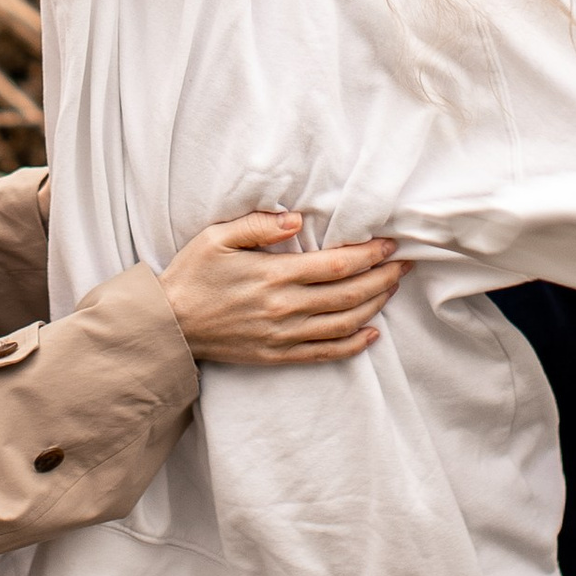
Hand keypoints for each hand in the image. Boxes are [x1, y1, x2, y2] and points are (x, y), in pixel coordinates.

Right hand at [159, 212, 403, 364]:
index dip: (368, 254)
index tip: (389, 243)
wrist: (170, 325)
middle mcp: (285, 309)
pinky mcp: (279, 355)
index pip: (336, 265)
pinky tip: (371, 333)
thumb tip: (297, 219)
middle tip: (404, 264)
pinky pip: (326, 353)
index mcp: (274, 276)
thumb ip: (258, 226)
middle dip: (382, 278)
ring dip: (374, 306)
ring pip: (343, 324)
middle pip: (349, 295)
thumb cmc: (192, 275)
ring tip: (392, 289)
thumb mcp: (217, 237)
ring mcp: (284, 336)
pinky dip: (353, 345)